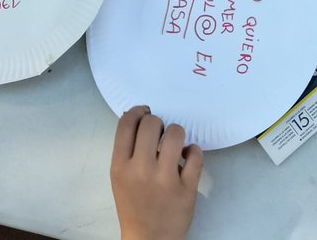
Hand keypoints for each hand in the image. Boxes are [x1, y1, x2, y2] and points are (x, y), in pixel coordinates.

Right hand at [111, 106, 202, 239]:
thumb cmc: (133, 206)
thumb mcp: (120, 178)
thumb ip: (127, 150)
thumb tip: (138, 117)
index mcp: (120, 166)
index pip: (127, 123)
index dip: (138, 111)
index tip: (145, 113)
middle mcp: (140, 170)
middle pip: (152, 123)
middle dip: (158, 123)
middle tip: (160, 134)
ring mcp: (165, 179)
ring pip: (176, 133)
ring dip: (177, 134)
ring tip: (175, 146)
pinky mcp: (187, 188)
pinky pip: (196, 154)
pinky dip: (193, 151)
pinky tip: (188, 158)